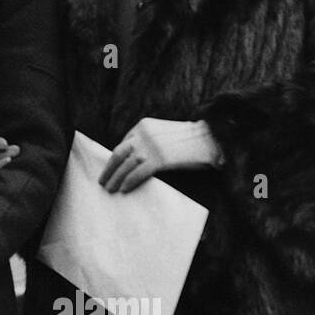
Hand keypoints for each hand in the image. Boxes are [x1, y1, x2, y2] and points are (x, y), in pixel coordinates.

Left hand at [100, 118, 222, 192]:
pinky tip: (124, 189)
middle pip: (118, 153)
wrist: (211, 137)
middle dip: (109, 168)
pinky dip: (128, 182)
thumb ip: (150, 140)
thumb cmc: (191, 139)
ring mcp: (151, 146)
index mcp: (144, 125)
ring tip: (109, 189)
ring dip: (115, 178)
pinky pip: (138, 173)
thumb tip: (137, 158)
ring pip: (126, 165)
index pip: (123, 143)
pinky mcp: (160, 159)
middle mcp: (144, 134)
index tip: (112, 169)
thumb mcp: (165, 133)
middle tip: (102, 181)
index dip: (116, 159)